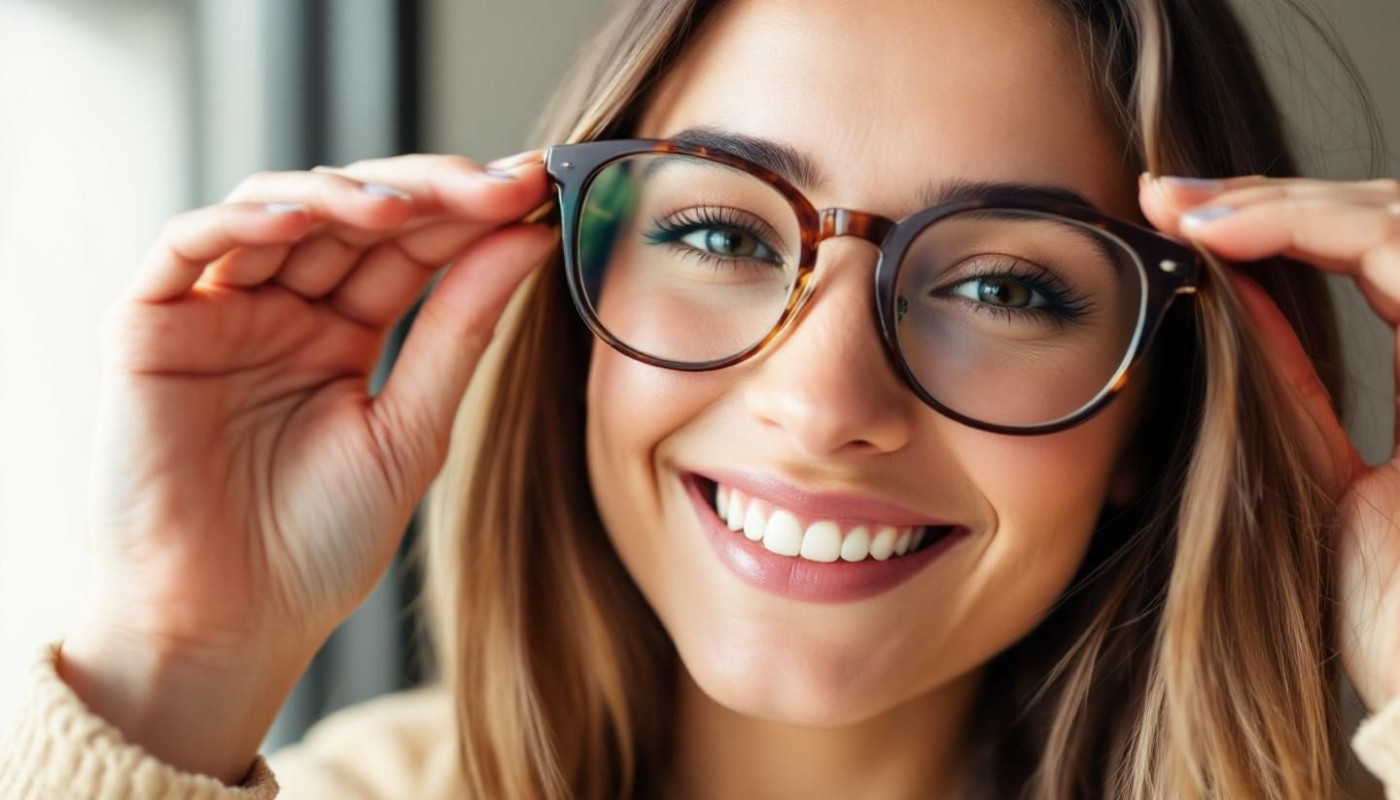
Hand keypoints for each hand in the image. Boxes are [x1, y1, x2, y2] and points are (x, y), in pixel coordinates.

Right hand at [62, 150, 555, 781]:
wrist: (228, 627)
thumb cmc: (317, 546)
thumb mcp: (409, 428)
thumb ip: (461, 330)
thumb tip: (531, 236)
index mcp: (345, 333)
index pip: (410, 246)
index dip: (470, 212)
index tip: (538, 188)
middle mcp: (283, 309)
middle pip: (353, 215)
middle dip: (427, 192)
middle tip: (497, 184)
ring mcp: (218, 311)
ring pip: (277, 211)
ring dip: (344, 195)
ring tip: (408, 207)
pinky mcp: (150, 325)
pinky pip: (188, 246)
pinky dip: (242, 221)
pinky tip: (303, 217)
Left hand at [1139, 173, 1399, 712]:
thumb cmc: (1381, 608)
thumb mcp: (1310, 465)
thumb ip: (1286, 378)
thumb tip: (1229, 293)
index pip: (1374, 254)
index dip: (1281, 220)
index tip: (1179, 213)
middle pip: (1387, 218)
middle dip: (1271, 196)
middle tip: (1166, 195)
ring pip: (1398, 217)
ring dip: (1282, 199)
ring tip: (1183, 211)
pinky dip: (1318, 228)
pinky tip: (1228, 234)